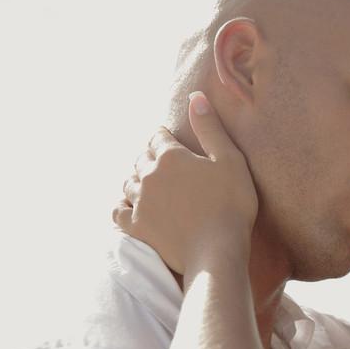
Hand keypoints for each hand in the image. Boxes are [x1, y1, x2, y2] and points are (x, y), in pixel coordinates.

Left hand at [113, 92, 258, 274]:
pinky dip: (122, 204)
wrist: (217, 251)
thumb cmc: (231, 205)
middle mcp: (149, 175)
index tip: (170, 140)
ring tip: (150, 184)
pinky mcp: (136, 226)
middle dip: (150, 157)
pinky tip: (130, 205)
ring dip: (137, 179)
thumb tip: (195, 97)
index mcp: (171, 156)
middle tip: (162, 163)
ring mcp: (139, 202)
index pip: (159, 137)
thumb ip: (210, 128)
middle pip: (142, 158)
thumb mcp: (230, 161)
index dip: (164, 137)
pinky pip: (118, 210)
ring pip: (129, 182)